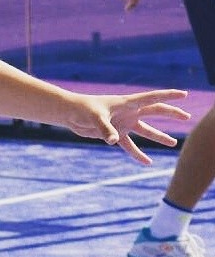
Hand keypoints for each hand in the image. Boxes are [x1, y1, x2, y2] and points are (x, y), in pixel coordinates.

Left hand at [67, 88, 188, 163]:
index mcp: (127, 103)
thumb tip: (113, 141)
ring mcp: (123, 123)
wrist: (70, 114)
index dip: (169, 95)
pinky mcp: (115, 134)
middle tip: (187, 116)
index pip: (152, 98)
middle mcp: (128, 113)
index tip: (184, 94)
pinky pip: (129, 145)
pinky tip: (147, 162)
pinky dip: (137, 154)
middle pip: (155, 112)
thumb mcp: (95, 117)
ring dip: (159, 137)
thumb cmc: (82, 109)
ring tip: (172, 143)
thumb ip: (105, 128)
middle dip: (171, 113)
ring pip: (145, 131)